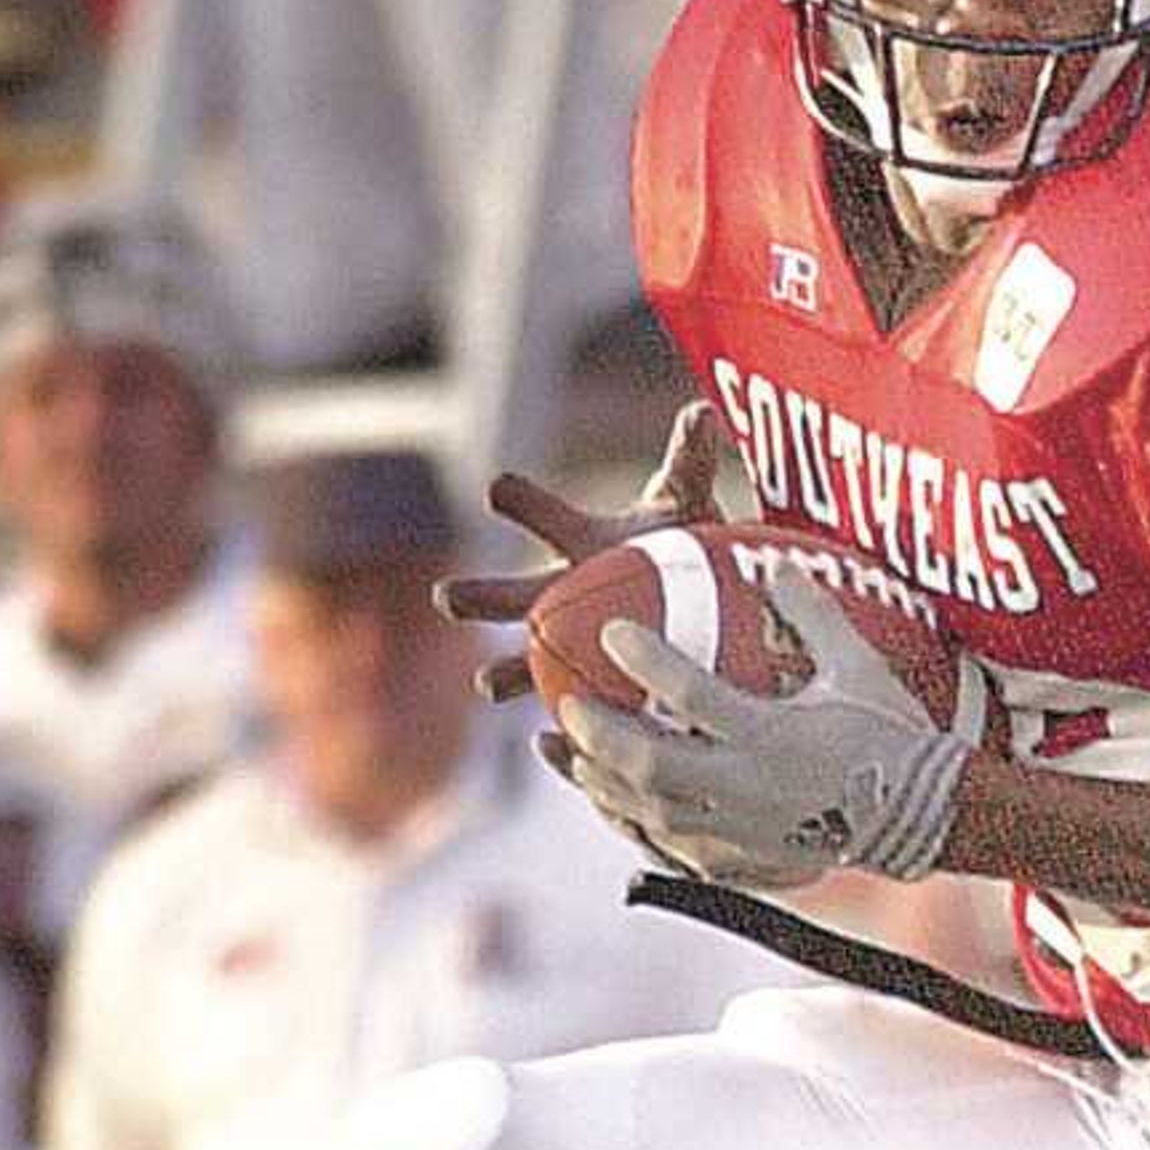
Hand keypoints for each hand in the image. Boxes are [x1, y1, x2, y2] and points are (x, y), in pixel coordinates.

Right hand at [445, 402, 733, 705]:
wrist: (703, 596)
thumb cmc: (686, 540)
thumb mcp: (688, 501)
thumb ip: (691, 460)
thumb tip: (701, 411)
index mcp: (580, 541)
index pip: (541, 513)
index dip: (520, 500)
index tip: (497, 487)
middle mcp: (561, 589)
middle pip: (510, 592)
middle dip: (477, 595)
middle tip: (445, 597)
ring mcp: (570, 638)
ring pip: (527, 658)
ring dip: (506, 672)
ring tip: (484, 686)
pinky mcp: (590, 679)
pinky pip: (573, 700)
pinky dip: (569, 716)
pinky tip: (562, 738)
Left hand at [561, 564, 974, 888]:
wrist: (929, 815)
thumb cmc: (897, 735)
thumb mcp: (862, 667)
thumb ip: (814, 614)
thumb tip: (774, 560)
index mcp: (774, 735)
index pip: (690, 695)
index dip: (645, 661)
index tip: (614, 632)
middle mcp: (749, 787)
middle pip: (650, 764)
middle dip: (599, 733)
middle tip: (568, 703)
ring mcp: (741, 830)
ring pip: (650, 812)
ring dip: (602, 783)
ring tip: (572, 755)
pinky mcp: (744, 860)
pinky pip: (673, 848)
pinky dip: (636, 825)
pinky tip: (616, 805)